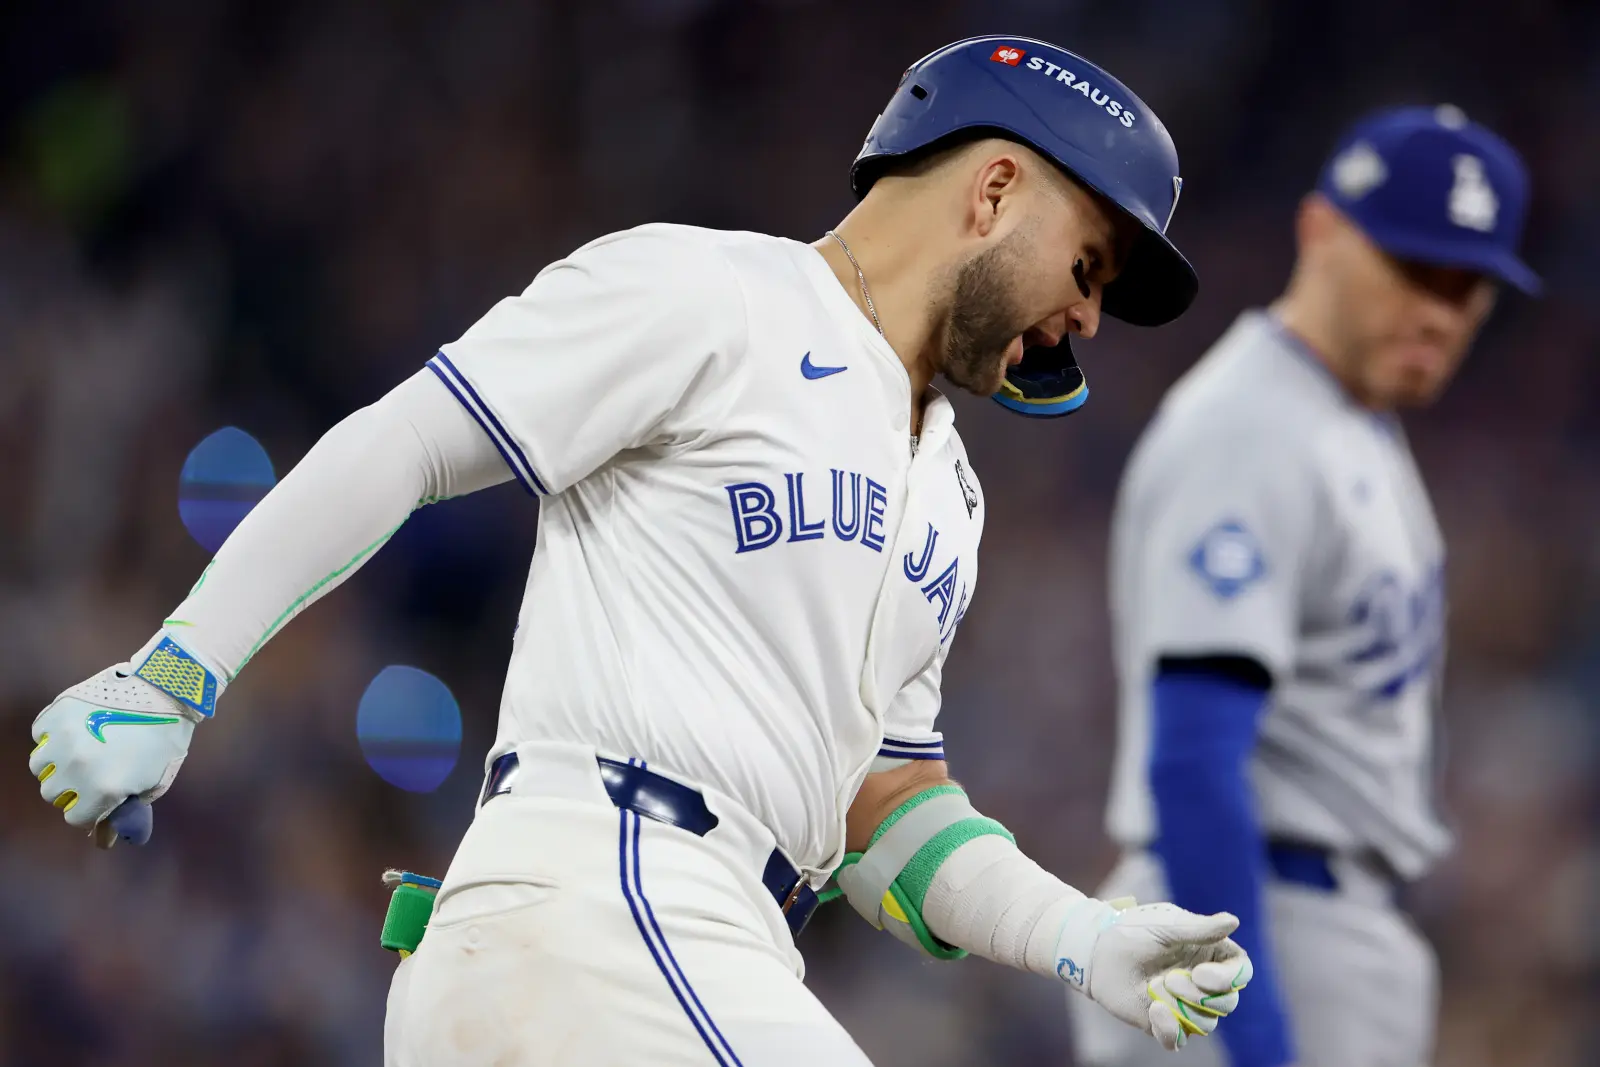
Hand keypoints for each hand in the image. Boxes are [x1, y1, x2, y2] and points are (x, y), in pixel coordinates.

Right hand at [29, 664, 199, 846]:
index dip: (90, 811)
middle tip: (90, 774)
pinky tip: (76, 731)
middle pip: (53, 794)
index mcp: (103, 789)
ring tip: (80, 752)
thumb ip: (125, 811)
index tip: (99, 800)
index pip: (75, 818)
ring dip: (56, 764)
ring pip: (40, 766)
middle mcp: (76, 767)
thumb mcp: (154, 781)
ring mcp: (63, 739)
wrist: (166, 689)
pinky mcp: (56, 713)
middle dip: (71, 789)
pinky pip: (40, 735)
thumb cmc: (166, 738)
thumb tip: (104, 841)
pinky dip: (52, 736)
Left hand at [1057, 897, 1252, 1051]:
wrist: (1097, 949)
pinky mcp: (1163, 1023)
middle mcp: (1202, 983)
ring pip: (1206, 1023)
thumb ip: (1200, 930)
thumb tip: (1234, 921)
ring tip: (1155, 988)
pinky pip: (1178, 1040)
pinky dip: (1170, 1030)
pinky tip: (1154, 1010)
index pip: (1241, 973)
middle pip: (1227, 1003)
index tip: (1202, 974)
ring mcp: (1184, 1005)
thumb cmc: (1134, 930)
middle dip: (1200, 995)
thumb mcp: (1167, 926)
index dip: (1229, 979)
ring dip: (1182, 1008)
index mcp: (1210, 955)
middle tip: (1170, 979)